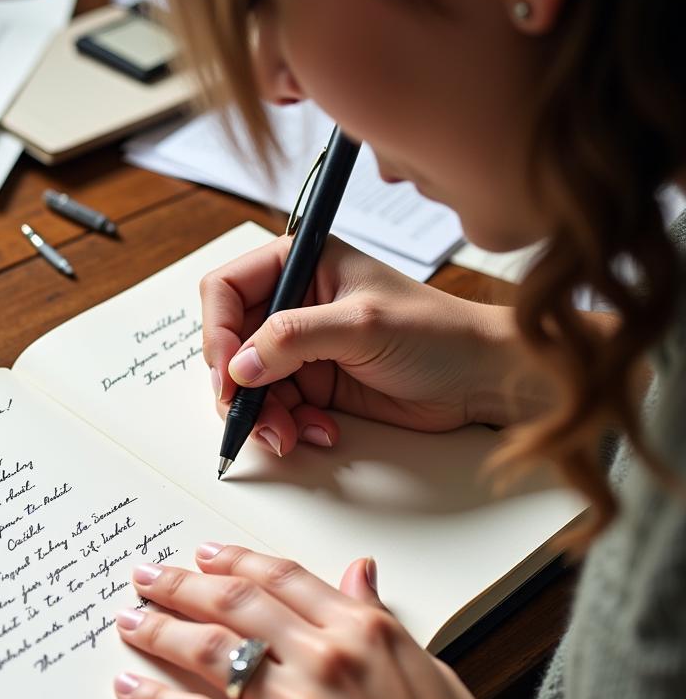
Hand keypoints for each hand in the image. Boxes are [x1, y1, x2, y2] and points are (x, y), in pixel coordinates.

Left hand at [113, 545, 586, 698]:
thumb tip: (358, 572)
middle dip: (182, 583)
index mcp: (365, 633)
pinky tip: (129, 687)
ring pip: (208, 650)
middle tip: (148, 575)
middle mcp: (325, 660)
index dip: (235, 561)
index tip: (205, 554)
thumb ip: (381, 620)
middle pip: (233, 604)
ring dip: (159, 629)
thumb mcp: (431, 672)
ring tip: (130, 619)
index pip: (281, 578)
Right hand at [201, 235, 538, 456]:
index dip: (218, 332)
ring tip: (292, 434)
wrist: (480, 379)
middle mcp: (295, 302)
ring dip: (264, 415)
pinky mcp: (314, 383)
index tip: (228, 374)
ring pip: (250, 384)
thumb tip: (241, 364)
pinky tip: (321, 431)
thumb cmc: (437, 333)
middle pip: (231, 343)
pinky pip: (277, 408)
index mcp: (302, 263)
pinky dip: (289, 426)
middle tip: (255, 418)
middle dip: (239, 386)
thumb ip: (294, 338)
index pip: (227, 289)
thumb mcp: (362, 325)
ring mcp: (302, 346)